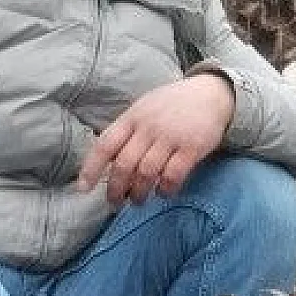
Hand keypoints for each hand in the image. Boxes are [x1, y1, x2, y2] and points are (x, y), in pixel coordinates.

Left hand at [77, 73, 233, 204]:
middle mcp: (149, 127)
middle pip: (124, 164)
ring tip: (138, 201)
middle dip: (116, 189)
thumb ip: (128, 131)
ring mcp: (171, 137)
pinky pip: (173, 175)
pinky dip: (165, 189)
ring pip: (146, 173)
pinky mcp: (192, 147)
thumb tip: (108, 160)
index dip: (91, 168)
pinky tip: (163, 192)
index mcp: (132, 117)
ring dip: (139, 193)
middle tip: (115, 202)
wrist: (211, 94)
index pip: (105, 145)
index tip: (83, 188)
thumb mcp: (144, 108)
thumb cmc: (173, 105)